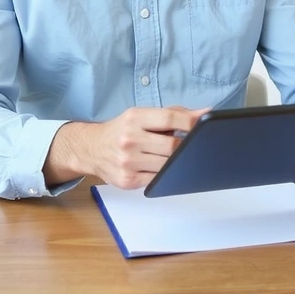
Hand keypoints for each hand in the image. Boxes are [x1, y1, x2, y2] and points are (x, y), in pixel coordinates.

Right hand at [44, 106, 208, 189]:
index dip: (190, 122)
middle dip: (185, 145)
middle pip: (171, 145)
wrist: (91, 148)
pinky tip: (164, 167)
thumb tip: (204, 113)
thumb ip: (173, 113)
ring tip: (177, 156)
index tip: (203, 124)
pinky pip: (157, 179)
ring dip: (177, 161)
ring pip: (167, 164)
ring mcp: (127, 162)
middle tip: (193, 144)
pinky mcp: (127, 180)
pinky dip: (165, 174)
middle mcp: (129, 139)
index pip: (169, 118)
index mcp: (134, 118)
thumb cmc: (121, 129)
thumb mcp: (142, 115)